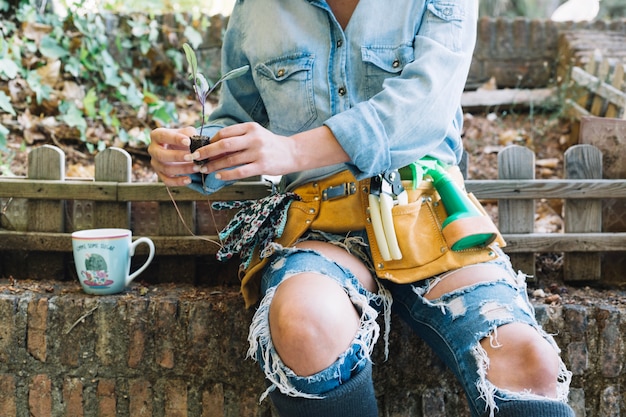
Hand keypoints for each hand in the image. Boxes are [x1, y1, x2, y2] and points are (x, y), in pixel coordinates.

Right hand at [148, 126, 198, 186]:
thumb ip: (190, 135)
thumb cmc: (184, 138)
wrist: (182, 149)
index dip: (175, 139)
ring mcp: (155, 163)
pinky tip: (188, 180)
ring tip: (196, 168)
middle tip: (191, 157)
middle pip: (161, 155)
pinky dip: (178, 181)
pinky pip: (167, 180)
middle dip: (177, 156)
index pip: (162, 136)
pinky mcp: (160, 174)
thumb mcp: (187, 132)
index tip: (188, 142)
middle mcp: (153, 149)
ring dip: (182, 169)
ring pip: (165, 169)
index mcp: (157, 135)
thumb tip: (196, 143)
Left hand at [194, 122, 348, 181]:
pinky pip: (240, 171)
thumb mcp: (255, 134)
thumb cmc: (269, 144)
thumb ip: (238, 137)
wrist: (292, 153)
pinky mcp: (262, 166)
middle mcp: (254, 138)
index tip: (202, 148)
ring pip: (230, 159)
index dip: (210, 141)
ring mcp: (258, 152)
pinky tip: (218, 176)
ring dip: (213, 165)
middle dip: (206, 152)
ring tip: (204, 169)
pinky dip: (227, 174)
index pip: (224, 133)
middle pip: (224, 145)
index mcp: (250, 127)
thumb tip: (213, 145)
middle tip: (194, 157)